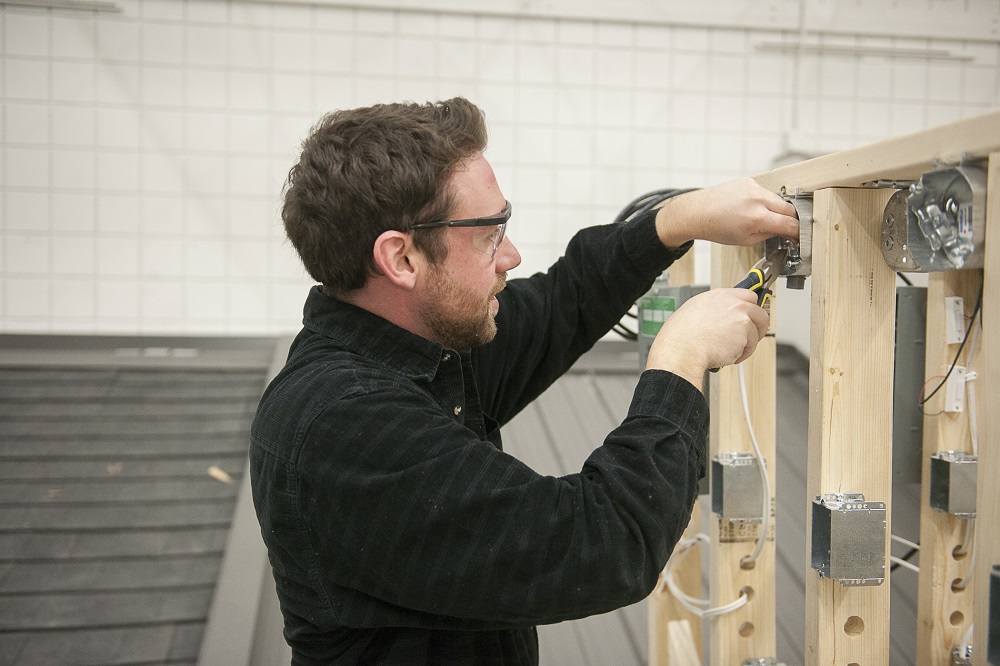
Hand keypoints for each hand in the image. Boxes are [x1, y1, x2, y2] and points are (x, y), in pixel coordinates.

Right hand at [645, 288, 769, 389]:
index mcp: (719, 296)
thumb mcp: (693, 311)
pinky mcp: (744, 336)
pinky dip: (740, 355)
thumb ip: (713, 311)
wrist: (682, 349)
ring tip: (729, 351)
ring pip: (754, 333)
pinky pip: (749, 348)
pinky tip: (726, 355)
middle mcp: (733, 304)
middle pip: (759, 313)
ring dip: (745, 344)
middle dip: (757, 327)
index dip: (749, 309)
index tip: (749, 316)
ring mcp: (741, 319)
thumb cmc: (681, 335)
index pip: (747, 296)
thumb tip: (718, 318)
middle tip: (750, 337)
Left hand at [654, 178, 798, 247]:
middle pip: (789, 209)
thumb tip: (784, 232)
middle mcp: (757, 199)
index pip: (789, 224)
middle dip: (791, 220)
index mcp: (757, 217)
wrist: (698, 212)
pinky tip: (755, 208)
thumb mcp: (745, 240)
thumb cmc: (716, 227)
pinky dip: (765, 201)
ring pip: (778, 199)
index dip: (797, 232)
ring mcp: (753, 188)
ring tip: (768, 219)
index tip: (799, 236)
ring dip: (778, 210)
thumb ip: (768, 235)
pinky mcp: (749, 181)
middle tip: (789, 228)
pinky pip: (765, 192)